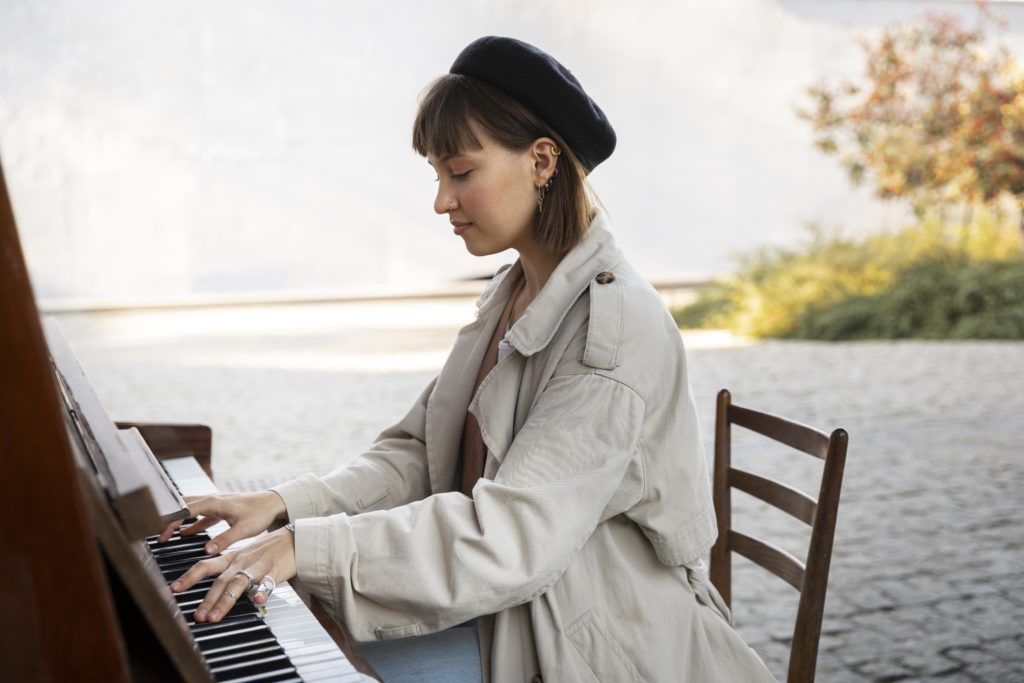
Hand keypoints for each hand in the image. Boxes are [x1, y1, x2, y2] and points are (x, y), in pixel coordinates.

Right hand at [157, 490, 286, 554]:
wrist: (274, 503)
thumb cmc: (260, 514)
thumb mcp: (243, 529)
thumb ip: (224, 540)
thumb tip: (207, 551)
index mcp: (213, 502)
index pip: (185, 510)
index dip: (170, 520)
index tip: (159, 531)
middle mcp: (211, 499)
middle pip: (183, 507)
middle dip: (169, 519)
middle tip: (157, 534)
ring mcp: (215, 503)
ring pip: (190, 509)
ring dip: (178, 520)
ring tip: (166, 536)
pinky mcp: (220, 509)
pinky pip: (201, 515)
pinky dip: (191, 523)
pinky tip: (185, 534)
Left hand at [170, 526, 296, 622]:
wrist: (294, 538)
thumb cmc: (267, 549)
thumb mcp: (243, 555)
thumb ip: (226, 568)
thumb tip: (208, 586)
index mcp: (232, 558)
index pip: (205, 566)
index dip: (188, 578)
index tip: (173, 590)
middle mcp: (242, 562)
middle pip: (220, 580)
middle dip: (207, 600)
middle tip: (197, 616)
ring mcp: (258, 566)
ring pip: (239, 583)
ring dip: (225, 600)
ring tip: (215, 616)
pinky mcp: (276, 571)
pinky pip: (268, 582)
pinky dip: (262, 591)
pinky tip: (257, 600)